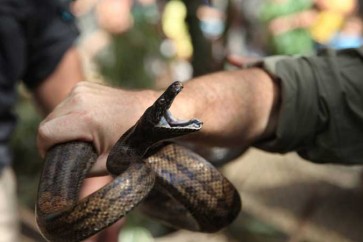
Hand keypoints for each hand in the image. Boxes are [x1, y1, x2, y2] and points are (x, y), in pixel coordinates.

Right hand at [37, 81, 158, 173]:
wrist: (153, 113)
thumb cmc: (136, 139)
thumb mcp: (109, 163)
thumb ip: (81, 170)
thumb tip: (63, 172)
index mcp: (83, 117)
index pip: (45, 133)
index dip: (46, 150)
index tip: (57, 157)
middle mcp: (79, 98)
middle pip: (48, 122)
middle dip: (55, 139)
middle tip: (73, 150)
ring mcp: (81, 89)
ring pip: (55, 113)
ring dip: (62, 127)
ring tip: (83, 137)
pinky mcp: (85, 86)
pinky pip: (66, 104)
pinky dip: (70, 116)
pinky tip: (86, 124)